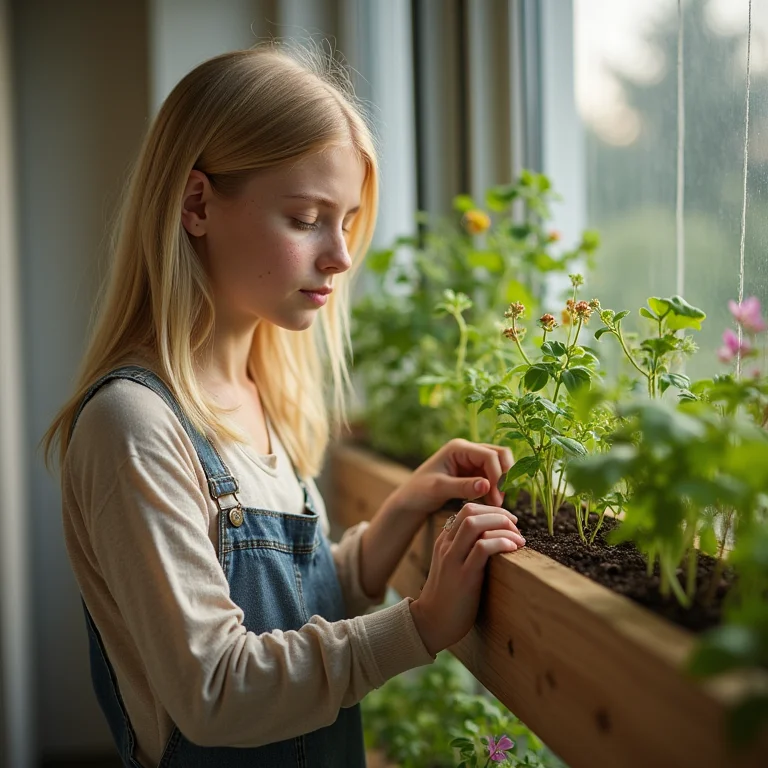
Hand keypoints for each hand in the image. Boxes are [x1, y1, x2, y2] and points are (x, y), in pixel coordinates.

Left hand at [388, 438, 513, 520]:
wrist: (411, 500)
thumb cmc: (419, 491)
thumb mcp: (439, 488)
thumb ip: (463, 486)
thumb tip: (487, 486)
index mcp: (458, 448)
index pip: (489, 455)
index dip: (497, 475)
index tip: (496, 497)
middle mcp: (468, 450)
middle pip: (499, 455)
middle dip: (504, 476)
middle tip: (500, 499)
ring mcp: (472, 461)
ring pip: (499, 466)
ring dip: (501, 484)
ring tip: (495, 504)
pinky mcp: (474, 473)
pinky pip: (493, 477)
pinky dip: (495, 489)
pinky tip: (491, 503)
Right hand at [409, 503, 524, 655]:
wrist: (431, 622)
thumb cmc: (449, 596)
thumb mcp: (454, 565)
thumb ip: (467, 550)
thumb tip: (495, 539)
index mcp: (445, 540)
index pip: (467, 509)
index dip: (492, 510)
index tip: (509, 522)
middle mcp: (446, 545)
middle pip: (471, 511)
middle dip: (498, 514)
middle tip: (516, 527)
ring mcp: (453, 559)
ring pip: (474, 524)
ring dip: (501, 525)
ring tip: (518, 539)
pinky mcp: (463, 576)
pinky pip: (481, 548)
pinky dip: (500, 542)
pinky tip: (512, 548)